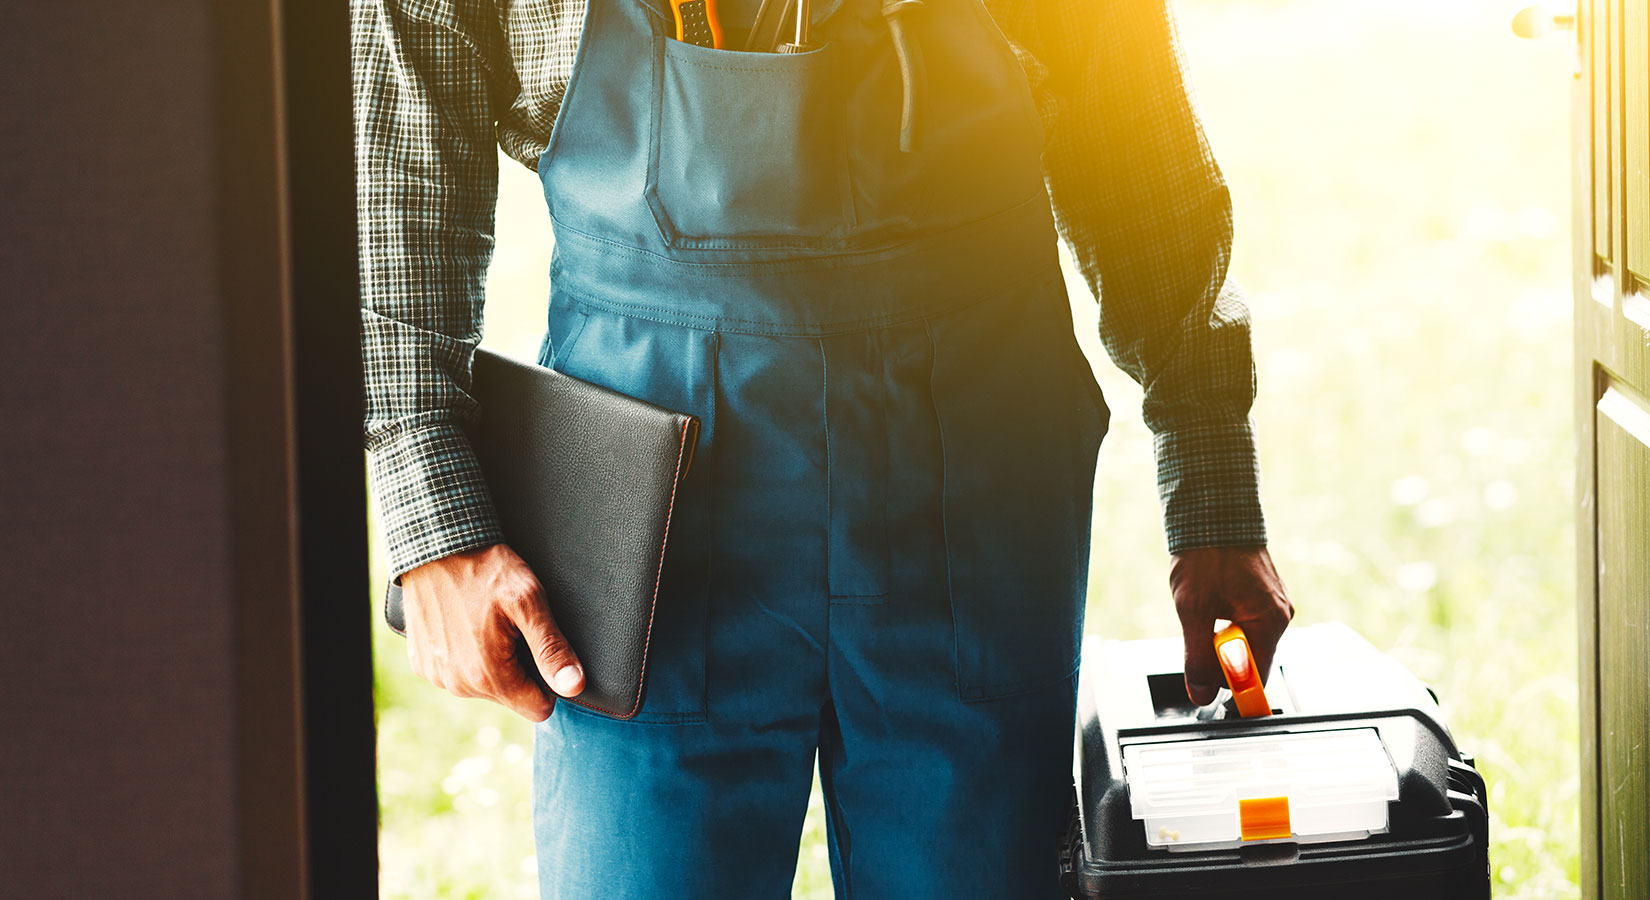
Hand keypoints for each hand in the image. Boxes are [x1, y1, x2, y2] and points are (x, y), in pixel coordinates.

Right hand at [399, 543, 584, 721]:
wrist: (434, 545)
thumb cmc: (485, 569)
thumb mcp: (529, 601)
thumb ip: (552, 648)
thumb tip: (574, 687)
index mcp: (489, 676)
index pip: (538, 708)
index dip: (547, 680)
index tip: (539, 647)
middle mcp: (458, 685)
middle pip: (510, 697)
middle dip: (518, 668)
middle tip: (511, 626)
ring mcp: (436, 676)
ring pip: (483, 687)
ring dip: (491, 662)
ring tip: (487, 622)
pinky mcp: (421, 664)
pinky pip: (456, 674)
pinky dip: (464, 655)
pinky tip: (464, 624)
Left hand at [1169, 546, 1292, 705]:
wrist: (1213, 514)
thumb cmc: (1206, 556)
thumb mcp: (1193, 611)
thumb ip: (1198, 658)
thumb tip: (1201, 694)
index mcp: (1270, 622)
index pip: (1256, 677)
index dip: (1230, 684)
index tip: (1206, 681)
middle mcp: (1280, 616)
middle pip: (1252, 660)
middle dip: (1221, 655)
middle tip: (1199, 628)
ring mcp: (1276, 605)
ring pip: (1247, 641)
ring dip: (1221, 636)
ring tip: (1205, 607)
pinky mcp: (1266, 596)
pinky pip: (1249, 623)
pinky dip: (1227, 621)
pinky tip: (1213, 601)